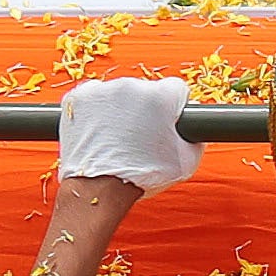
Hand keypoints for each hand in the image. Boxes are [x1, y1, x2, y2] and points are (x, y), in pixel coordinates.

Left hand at [56, 76, 198, 195]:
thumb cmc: (142, 177)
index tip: (167, 121)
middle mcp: (131, 86)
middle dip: (146, 108)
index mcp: (160, 96)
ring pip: (118, 93)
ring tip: (117, 137)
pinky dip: (96, 109)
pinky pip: (94, 97)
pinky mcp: (78, 98)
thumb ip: (196, 137)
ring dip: (120, 108)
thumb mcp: (187, 162)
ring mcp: (102, 90)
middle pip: (145, 90)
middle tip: (141, 136)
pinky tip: (100, 130)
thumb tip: (196, 127)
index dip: (174, 107)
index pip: (176, 88)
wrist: (98, 189)